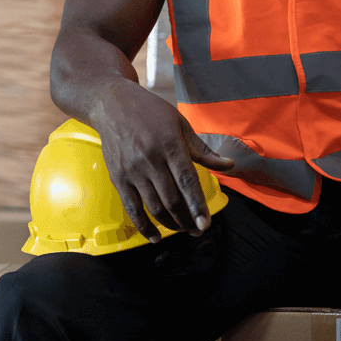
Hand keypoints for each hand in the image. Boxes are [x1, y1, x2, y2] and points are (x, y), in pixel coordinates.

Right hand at [89, 80, 234, 242]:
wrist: (112, 104)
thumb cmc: (149, 112)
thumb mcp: (180, 124)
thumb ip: (203, 150)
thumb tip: (228, 165)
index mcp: (169, 144)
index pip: (187, 180)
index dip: (197, 205)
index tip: (206, 223)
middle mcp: (150, 159)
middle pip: (172, 199)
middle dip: (188, 220)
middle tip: (199, 230)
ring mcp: (132, 170)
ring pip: (154, 206)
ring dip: (171, 224)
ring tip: (183, 230)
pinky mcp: (118, 178)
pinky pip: (132, 208)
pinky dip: (144, 226)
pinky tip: (155, 236)